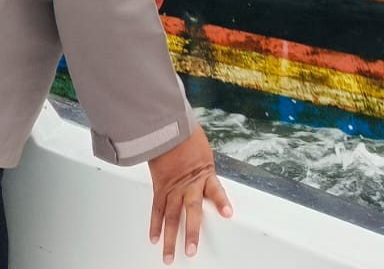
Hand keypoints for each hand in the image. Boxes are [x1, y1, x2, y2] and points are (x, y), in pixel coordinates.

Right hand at [148, 126, 231, 261]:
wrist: (165, 129)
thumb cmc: (185, 136)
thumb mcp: (204, 150)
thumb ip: (206, 168)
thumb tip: (207, 174)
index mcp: (204, 173)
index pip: (215, 189)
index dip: (221, 202)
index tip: (229, 214)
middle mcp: (188, 184)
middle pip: (191, 212)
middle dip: (192, 233)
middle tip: (192, 250)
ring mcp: (172, 188)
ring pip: (171, 217)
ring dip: (170, 238)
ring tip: (169, 256)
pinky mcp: (159, 188)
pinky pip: (157, 209)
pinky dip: (155, 225)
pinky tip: (154, 238)